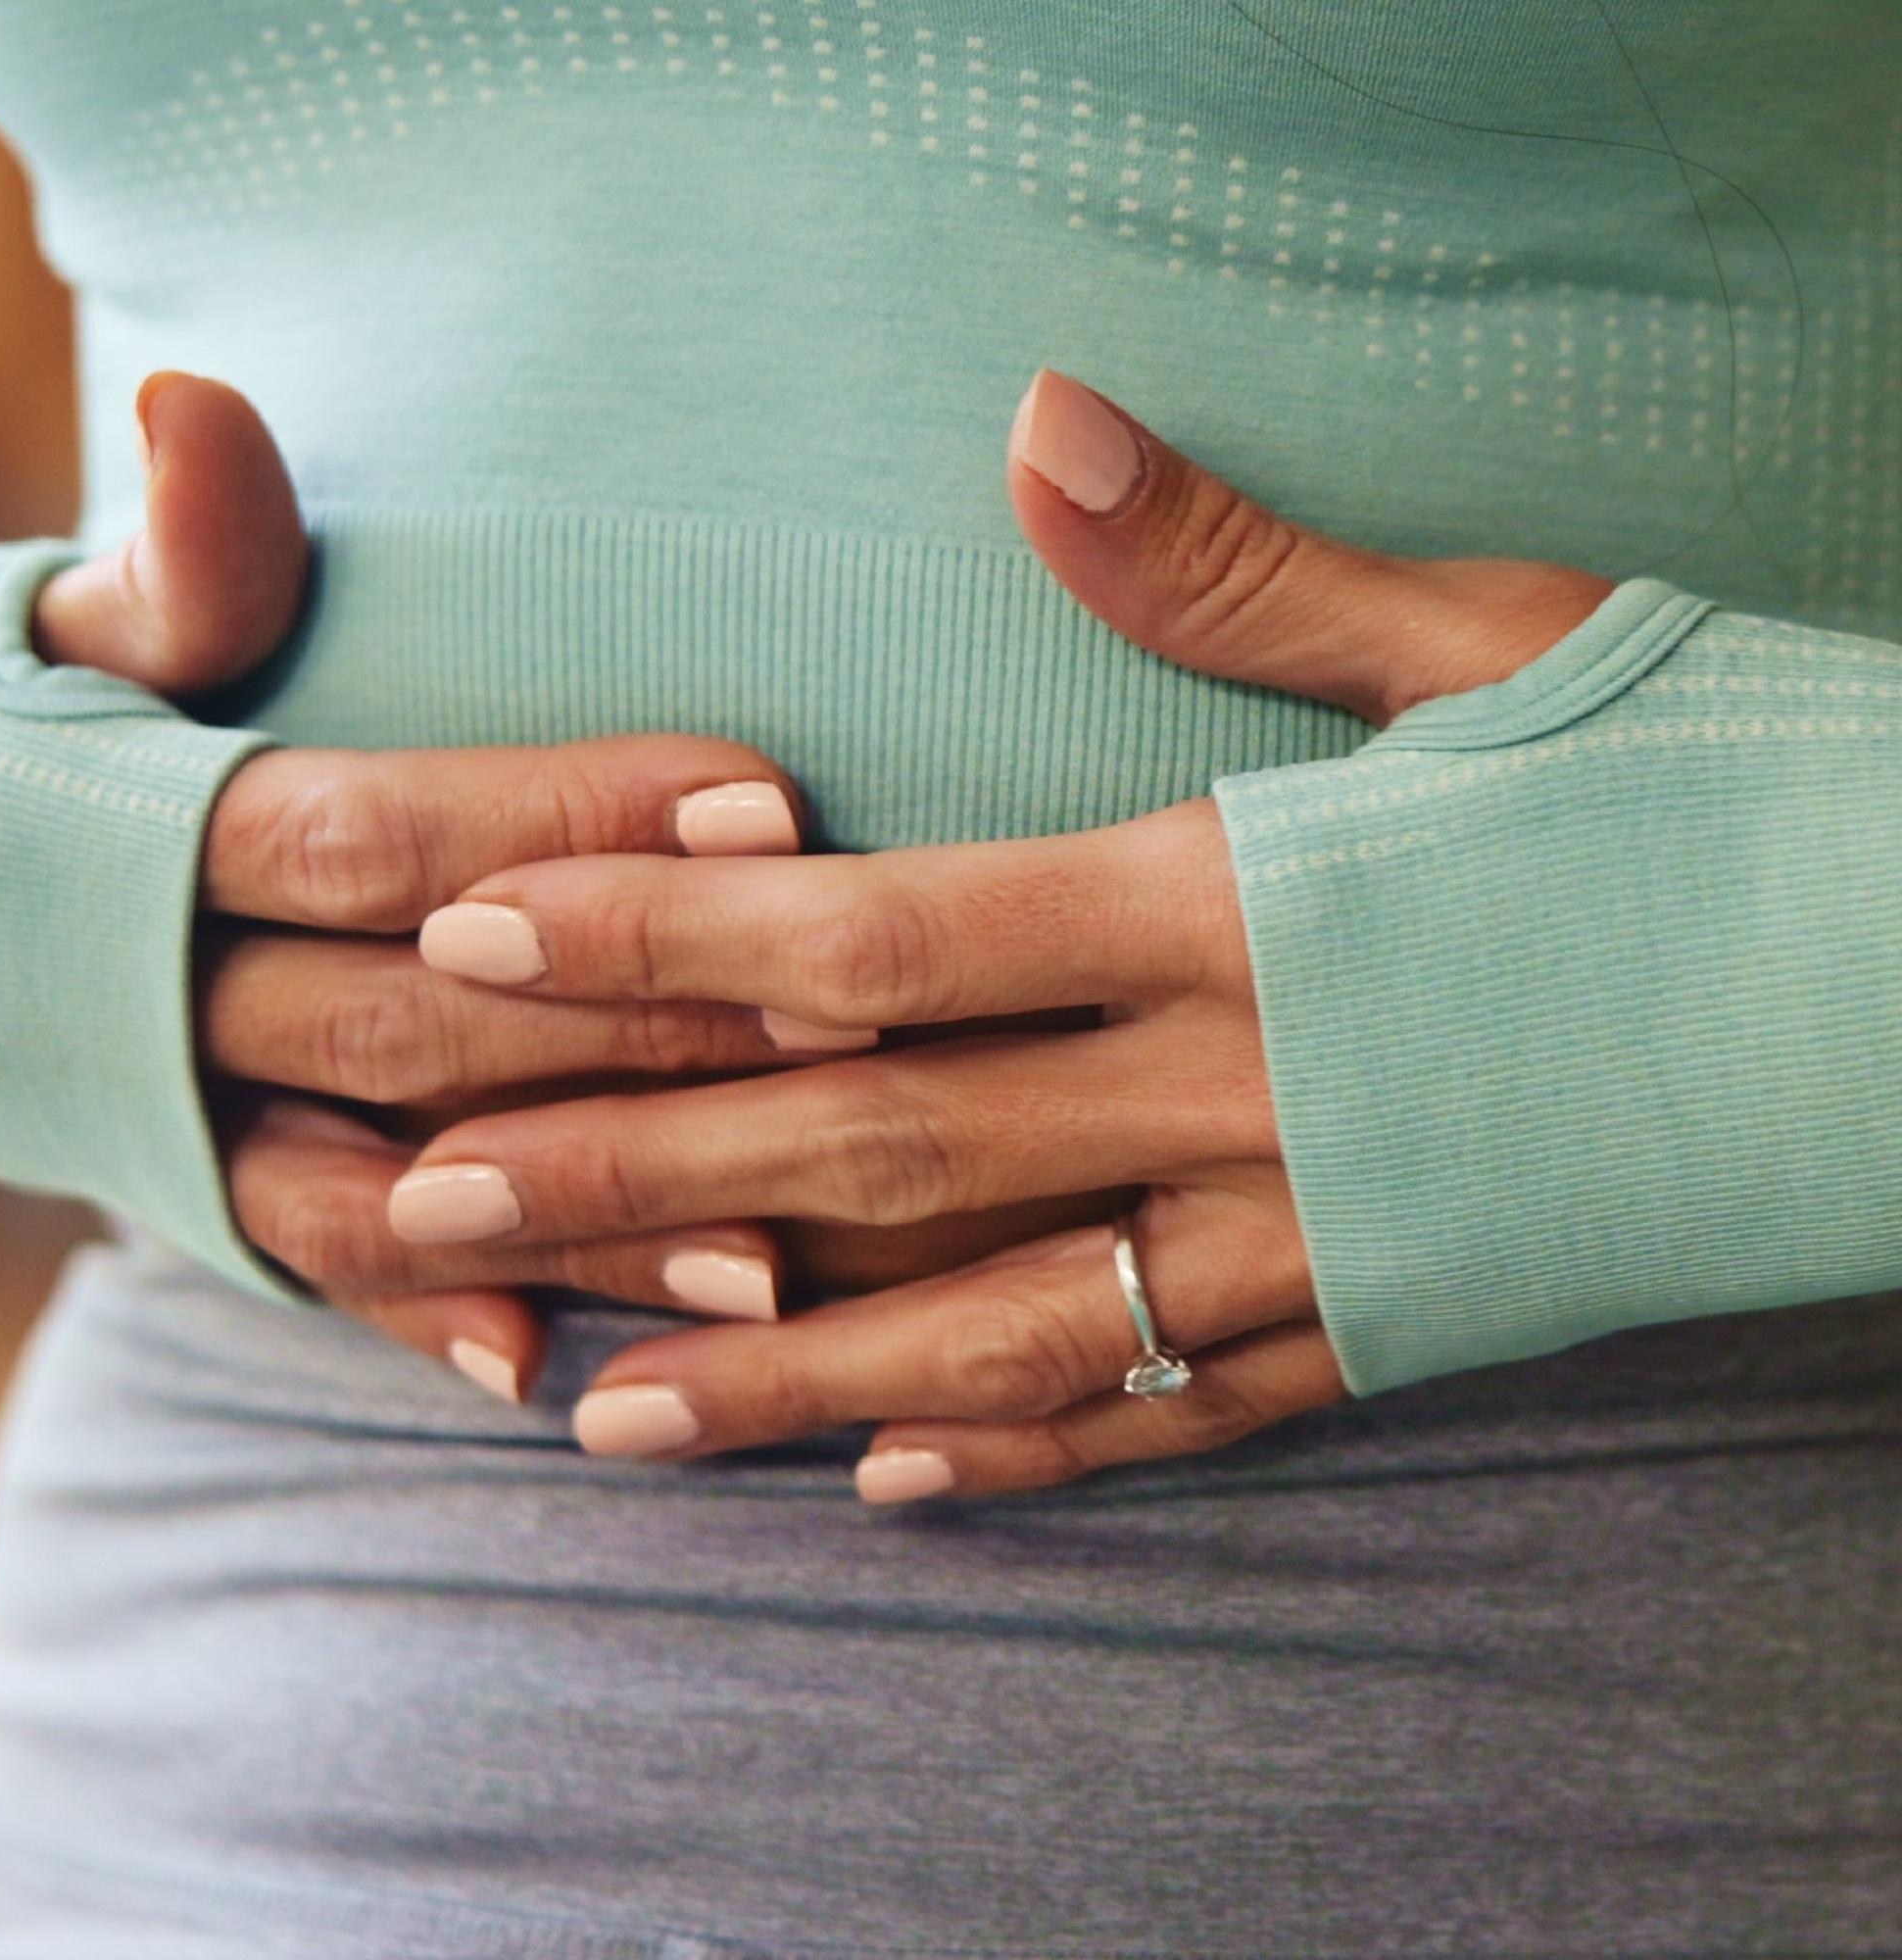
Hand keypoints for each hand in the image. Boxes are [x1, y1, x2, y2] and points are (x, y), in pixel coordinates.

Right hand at [31, 373, 817, 1399]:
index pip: (389, 829)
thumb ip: (176, 567)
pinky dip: (423, 1315)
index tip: (778, 799)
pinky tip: (546, 1367)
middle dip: (640, 1025)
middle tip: (857, 1023)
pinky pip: (318, 1273)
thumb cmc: (57, 738)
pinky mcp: (207, 1201)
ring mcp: (196, 1121)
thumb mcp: (87, 638)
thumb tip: (190, 402)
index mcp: (165, 837)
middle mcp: (184, 995)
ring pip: (400, 1177)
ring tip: (769, 1264)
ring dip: (577, 1222)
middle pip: (431, 1014)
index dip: (573, 815)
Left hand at [393, 366, 1613, 1494]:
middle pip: (879, 1146)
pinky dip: (1034, 1447)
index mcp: (1235, 901)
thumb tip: (1037, 429)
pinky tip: (897, 1479)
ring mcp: (1309, 1238)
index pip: (884, 928)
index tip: (488, 941)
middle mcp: (1238, 1092)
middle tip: (429, 1207)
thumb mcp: (1491, 641)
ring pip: (995, 1322)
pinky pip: (1177, 1410)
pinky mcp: (1388, 1323)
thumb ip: (1236, 572)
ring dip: (783, 1374)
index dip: (669, 934)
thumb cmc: (1715, 787)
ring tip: (596, 1418)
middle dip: (644, 1180)